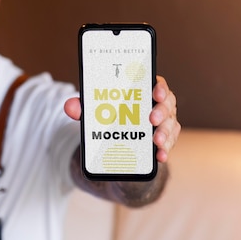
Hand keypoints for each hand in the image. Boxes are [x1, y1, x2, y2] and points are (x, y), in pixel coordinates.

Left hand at [63, 75, 180, 162]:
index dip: (159, 87)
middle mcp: (158, 104)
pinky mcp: (164, 138)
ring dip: (165, 133)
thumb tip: (69, 106)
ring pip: (170, 124)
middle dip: (162, 111)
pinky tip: (160, 156)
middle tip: (152, 119)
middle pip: (167, 103)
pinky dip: (165, 150)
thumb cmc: (110, 115)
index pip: (157, 83)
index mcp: (144, 90)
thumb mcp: (96, 111)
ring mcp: (163, 121)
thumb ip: (84, 107)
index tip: (155, 93)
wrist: (116, 139)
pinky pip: (169, 143)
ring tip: (156, 142)